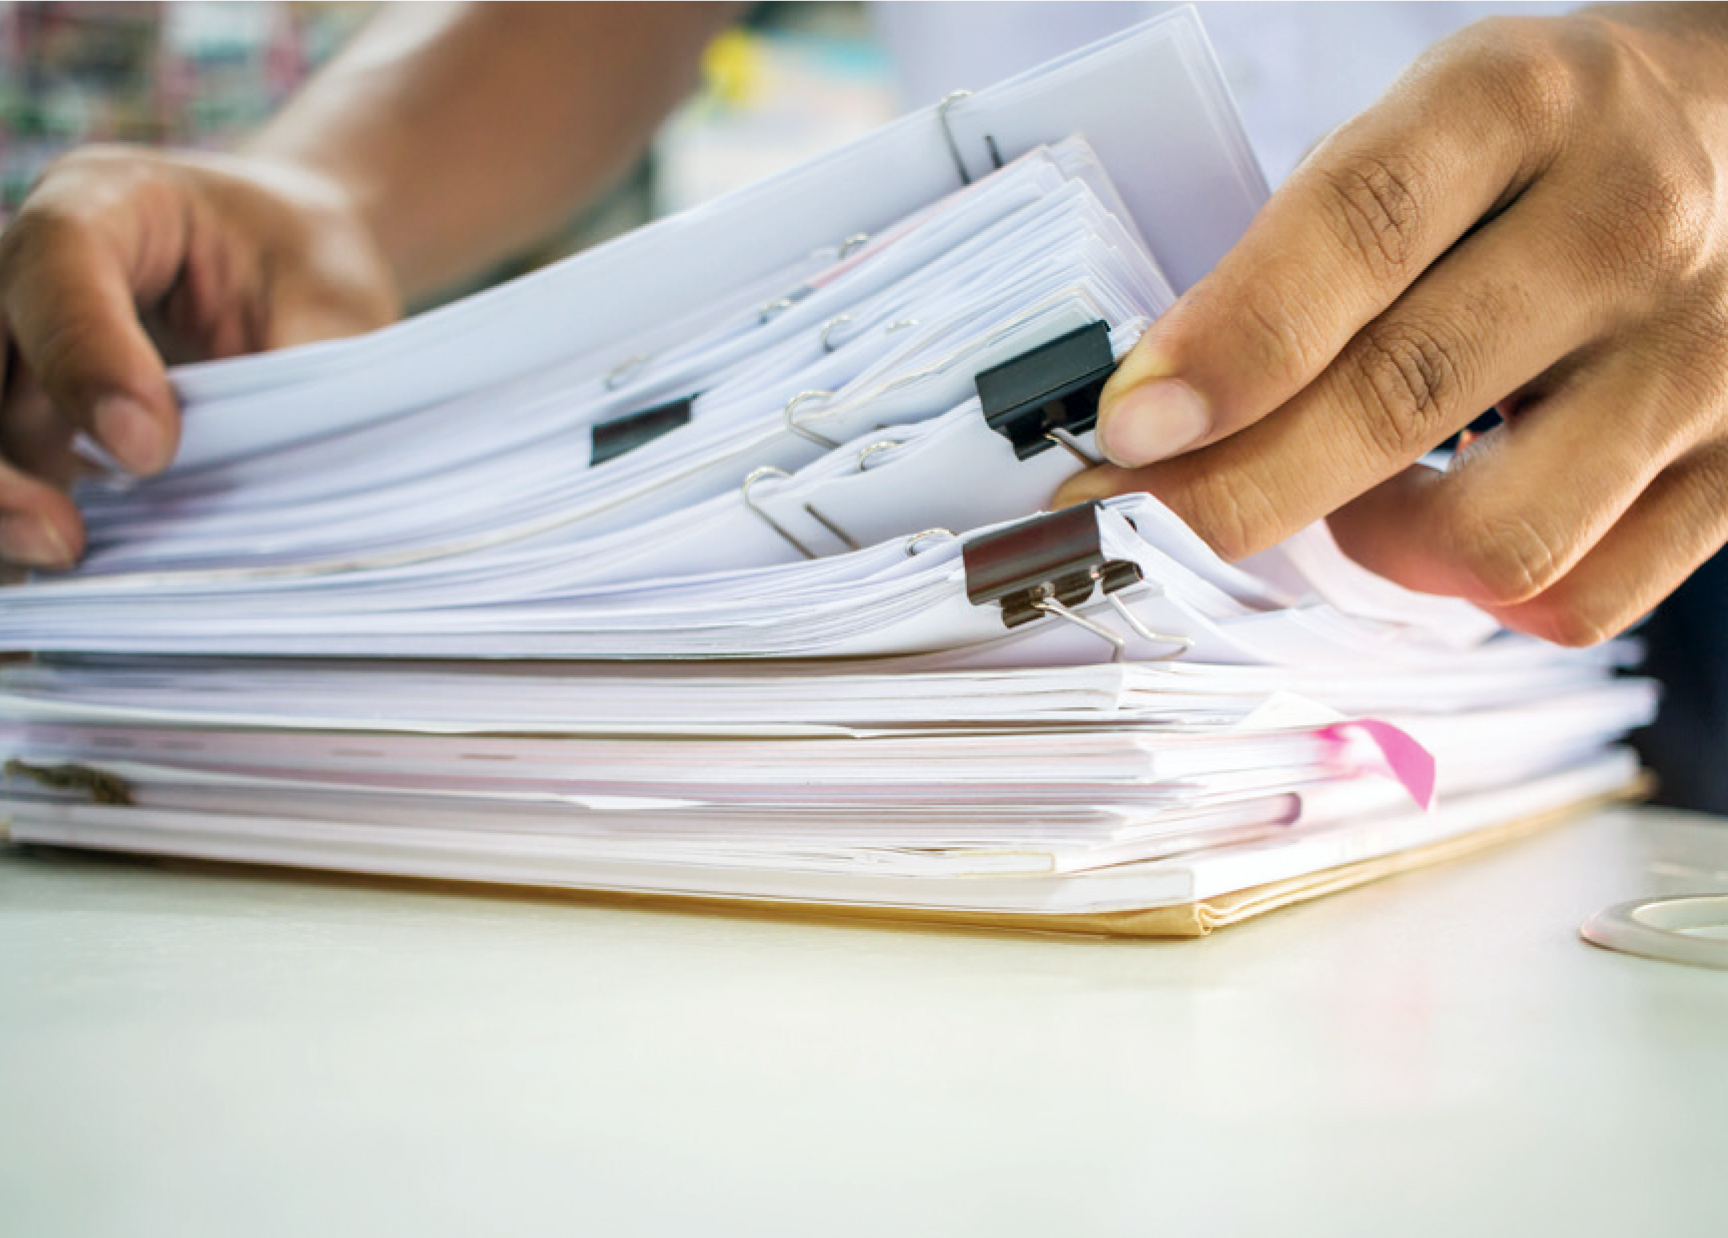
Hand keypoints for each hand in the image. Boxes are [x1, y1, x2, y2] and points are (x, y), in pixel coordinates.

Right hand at [0, 146, 397, 566]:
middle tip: (63, 539)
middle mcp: (27, 270)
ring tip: (59, 561)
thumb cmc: (302, 262)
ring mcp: (9, 346)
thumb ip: (301, 370)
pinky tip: (61, 575)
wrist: (282, 259)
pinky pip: (5, 466)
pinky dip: (18, 521)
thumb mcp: (330, 297)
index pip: (58, 262)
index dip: (86, 357)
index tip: (147, 448)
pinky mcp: (20, 417)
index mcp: (106, 201)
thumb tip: (286, 485)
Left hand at [1057, 7, 1727, 644]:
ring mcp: (1704, 357)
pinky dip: (1483, 591)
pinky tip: (1458, 518)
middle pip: (1400, 400)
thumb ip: (1300, 254)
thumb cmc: (1546, 149)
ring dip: (1380, 544)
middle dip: (1241, 485)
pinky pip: (1580, 601)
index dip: (1225, 348)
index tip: (1131, 428)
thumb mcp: (1423, 128)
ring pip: (1498, 541)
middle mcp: (1629, 224)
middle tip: (1166, 507)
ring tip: (1355, 492)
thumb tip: (1167, 414)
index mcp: (1521, 104)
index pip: (1353, 231)